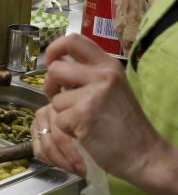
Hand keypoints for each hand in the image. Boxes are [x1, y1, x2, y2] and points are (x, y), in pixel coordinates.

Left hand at [35, 33, 163, 182]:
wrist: (144, 154)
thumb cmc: (123, 123)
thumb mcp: (112, 87)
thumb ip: (88, 74)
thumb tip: (55, 65)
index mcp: (109, 65)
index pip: (74, 40)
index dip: (54, 48)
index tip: (50, 61)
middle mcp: (103, 75)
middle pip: (55, 69)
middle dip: (50, 85)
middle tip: (58, 98)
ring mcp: (93, 94)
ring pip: (55, 97)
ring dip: (62, 112)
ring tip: (82, 120)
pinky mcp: (83, 114)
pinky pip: (58, 118)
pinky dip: (66, 129)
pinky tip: (85, 132)